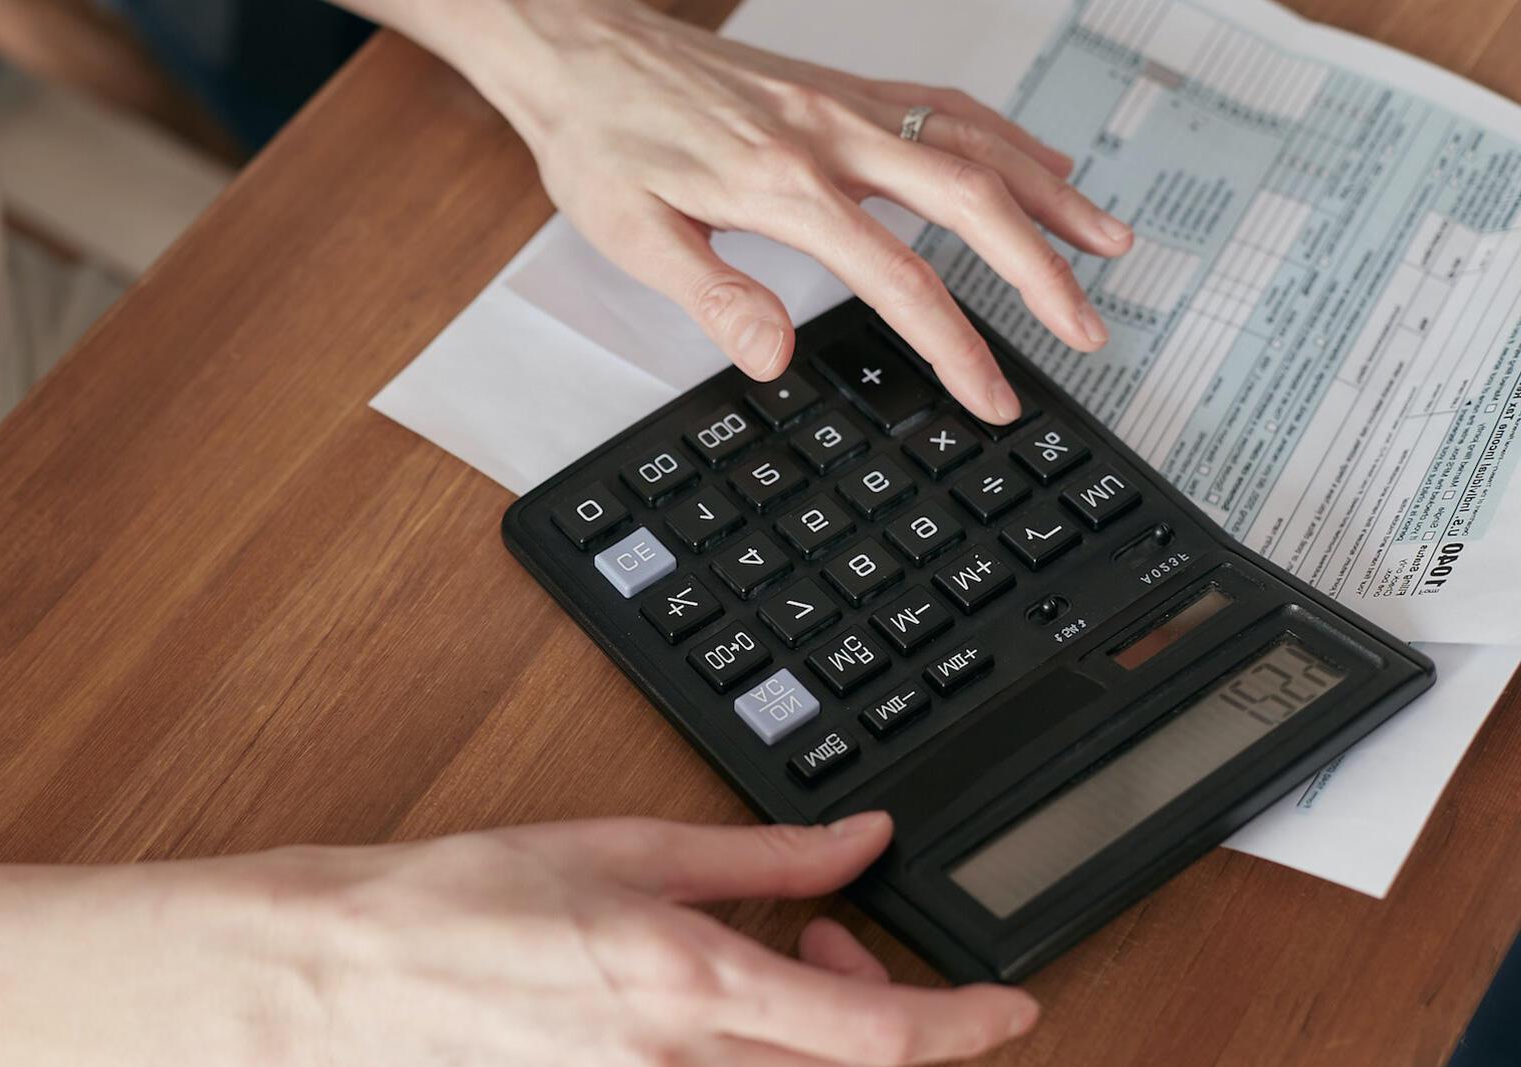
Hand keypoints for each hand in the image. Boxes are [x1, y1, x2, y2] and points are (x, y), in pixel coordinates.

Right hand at [257, 811, 1037, 1066]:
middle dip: (889, 1019)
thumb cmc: (459, 906)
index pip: (880, 1033)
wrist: (346, 981)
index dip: (969, 1026)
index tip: (1012, 1008)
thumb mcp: (625, 847)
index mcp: (691, 985)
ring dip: (824, 1046)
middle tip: (837, 940)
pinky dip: (755, 1066)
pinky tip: (710, 1016)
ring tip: (772, 974)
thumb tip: (858, 840)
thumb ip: (762, 856)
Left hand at [395, 0, 1132, 423]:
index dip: (957, 346)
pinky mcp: (840, 88)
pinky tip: (1037, 163)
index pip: (900, 279)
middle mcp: (830, 135)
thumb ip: (711, 295)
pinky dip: (1006, 139)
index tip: (993, 395)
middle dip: (1041, 272)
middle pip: (969, 202)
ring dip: (1050, 196)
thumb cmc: (600, 139)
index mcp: (783, 184)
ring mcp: (843, 104)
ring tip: (1109, 244)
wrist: (579, 50)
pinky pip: (945, 107)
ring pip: (975, 144)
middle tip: (1088, 330)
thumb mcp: (631, 234)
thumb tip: (773, 356)